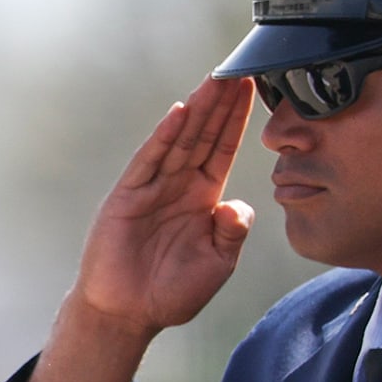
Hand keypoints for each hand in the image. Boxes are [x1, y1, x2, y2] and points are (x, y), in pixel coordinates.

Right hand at [9, 77, 257, 381]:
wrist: (128, 315)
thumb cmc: (171, 293)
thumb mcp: (217, 264)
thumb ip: (232, 233)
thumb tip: (238, 204)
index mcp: (202, 198)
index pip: (222, 148)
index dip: (237, 119)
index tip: (253, 87)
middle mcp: (177, 186)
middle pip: (203, 134)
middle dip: (220, 102)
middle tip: (238, 66)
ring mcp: (151, 188)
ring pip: (179, 141)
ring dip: (197, 110)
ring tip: (214, 79)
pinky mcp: (127, 197)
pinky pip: (149, 162)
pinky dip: (163, 138)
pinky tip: (179, 115)